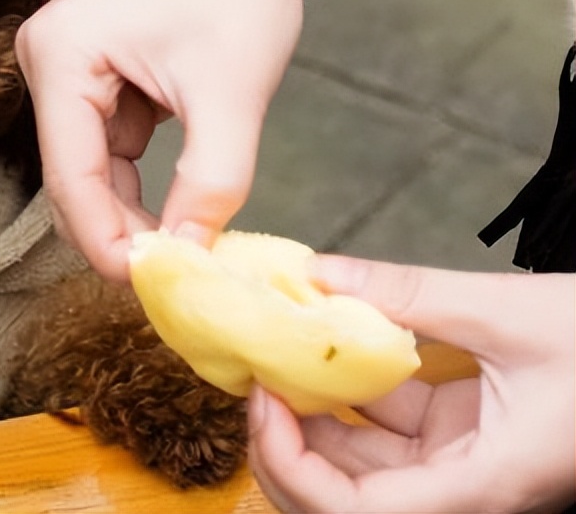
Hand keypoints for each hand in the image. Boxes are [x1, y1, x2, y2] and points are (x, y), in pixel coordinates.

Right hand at [16, 0, 325, 279]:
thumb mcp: (232, 96)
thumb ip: (210, 185)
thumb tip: (187, 261)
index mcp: (60, 54)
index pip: (70, 174)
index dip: (105, 241)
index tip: (151, 290)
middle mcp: (45, 61)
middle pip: (71, 178)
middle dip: (117, 231)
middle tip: (170, 283)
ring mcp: (65, 70)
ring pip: (89, 172)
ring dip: (130, 213)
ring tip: (181, 252)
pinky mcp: (90, 79)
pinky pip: (107, 151)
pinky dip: (139, 185)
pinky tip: (174, 211)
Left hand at [249, 255, 575, 513]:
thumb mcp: (511, 313)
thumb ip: (409, 295)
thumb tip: (318, 274)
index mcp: (482, 487)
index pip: (357, 513)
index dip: (293, 469)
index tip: (264, 402)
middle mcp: (463, 488)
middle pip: (343, 495)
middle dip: (285, 442)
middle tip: (253, 372)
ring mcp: (459, 463)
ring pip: (358, 459)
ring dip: (311, 412)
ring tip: (275, 349)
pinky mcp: (460, 433)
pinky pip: (387, 424)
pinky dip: (349, 389)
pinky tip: (321, 343)